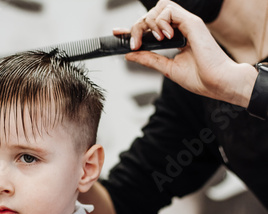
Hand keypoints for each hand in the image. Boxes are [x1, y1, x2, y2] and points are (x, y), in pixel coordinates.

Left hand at [118, 0, 256, 106]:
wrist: (217, 83)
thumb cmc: (200, 78)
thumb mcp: (167, 68)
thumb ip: (149, 59)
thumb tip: (130, 54)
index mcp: (177, 37)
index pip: (152, 24)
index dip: (133, 27)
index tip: (118, 33)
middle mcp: (182, 27)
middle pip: (152, 13)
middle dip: (138, 26)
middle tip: (135, 44)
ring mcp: (188, 23)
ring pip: (160, 7)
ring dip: (150, 22)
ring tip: (154, 40)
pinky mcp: (193, 23)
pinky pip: (170, 10)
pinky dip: (161, 21)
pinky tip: (164, 37)